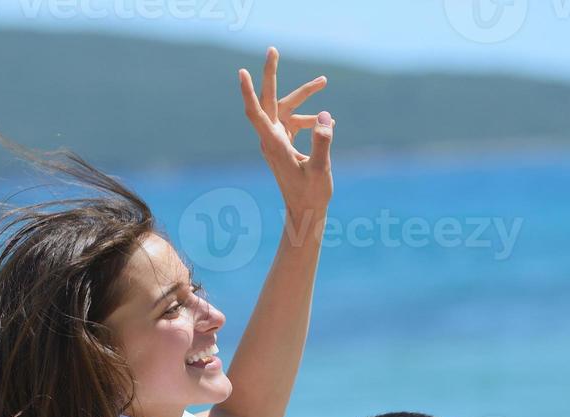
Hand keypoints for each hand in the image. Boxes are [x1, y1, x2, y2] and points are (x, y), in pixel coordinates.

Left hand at [238, 47, 333, 215]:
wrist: (305, 213)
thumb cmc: (311, 195)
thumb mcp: (320, 170)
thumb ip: (323, 143)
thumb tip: (326, 118)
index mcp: (274, 144)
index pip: (256, 112)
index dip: (249, 92)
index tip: (243, 72)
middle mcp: (271, 139)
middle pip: (268, 100)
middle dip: (270, 74)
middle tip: (273, 49)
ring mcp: (276, 141)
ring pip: (285, 109)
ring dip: (304, 96)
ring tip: (324, 80)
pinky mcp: (284, 145)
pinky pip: (293, 122)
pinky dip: (308, 118)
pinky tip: (326, 123)